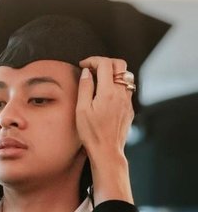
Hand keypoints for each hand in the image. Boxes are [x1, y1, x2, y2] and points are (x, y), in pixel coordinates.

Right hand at [76, 56, 134, 204]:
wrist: (107, 151)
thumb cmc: (91, 133)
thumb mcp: (81, 110)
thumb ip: (85, 88)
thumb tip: (86, 72)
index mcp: (108, 92)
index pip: (105, 64)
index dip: (93, 60)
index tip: (83, 65)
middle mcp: (121, 93)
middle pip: (120, 65)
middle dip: (105, 62)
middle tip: (92, 68)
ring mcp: (127, 101)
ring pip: (125, 77)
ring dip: (112, 73)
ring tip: (99, 80)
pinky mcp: (129, 110)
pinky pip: (125, 90)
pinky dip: (116, 86)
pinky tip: (105, 96)